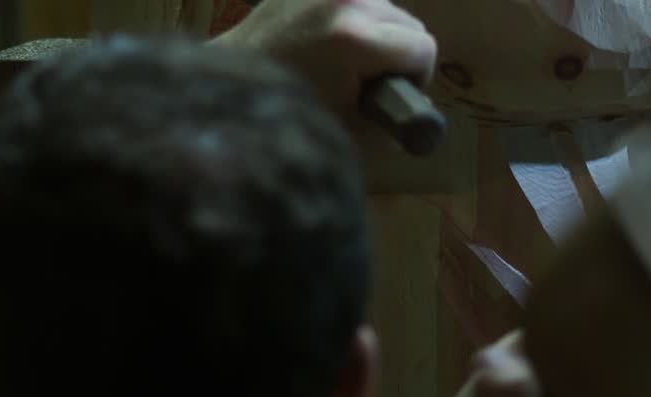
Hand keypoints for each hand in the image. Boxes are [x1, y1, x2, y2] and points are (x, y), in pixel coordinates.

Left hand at [218, 0, 436, 121]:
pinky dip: (353, 20)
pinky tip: (328, 42)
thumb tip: (418, 120)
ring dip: (377, 34)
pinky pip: (355, 0)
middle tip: (365, 82)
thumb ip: (392, 126)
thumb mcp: (349, 130)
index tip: (391, 94)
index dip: (416, 77)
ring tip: (343, 62)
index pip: (423, 47)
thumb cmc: (288, 114)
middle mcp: (347, 0)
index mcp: (356, 37)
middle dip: (396, 55)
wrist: (227, 85)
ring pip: (385, 7)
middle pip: (409, 22)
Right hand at [442, 331, 609, 396]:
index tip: (492, 392)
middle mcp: (566, 385)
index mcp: (587, 387)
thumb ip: (514, 395)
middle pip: (513, 354)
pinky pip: (481, 393)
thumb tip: (486, 356)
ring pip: (491, 374)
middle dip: (484, 391)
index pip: (549, 340)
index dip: (512, 359)